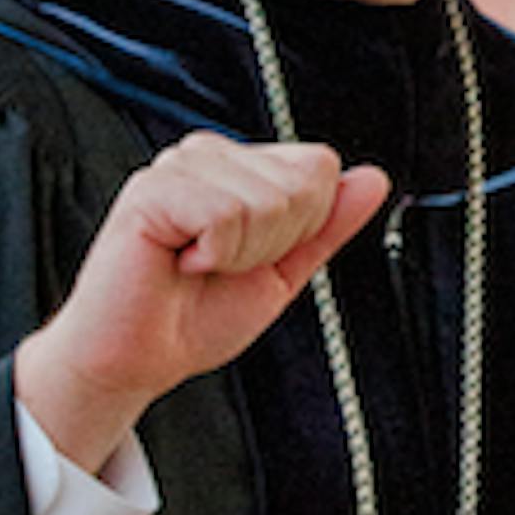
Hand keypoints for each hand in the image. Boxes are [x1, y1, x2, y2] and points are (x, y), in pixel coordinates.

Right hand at [15, 133, 389, 473]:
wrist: (140, 359)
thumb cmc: (197, 316)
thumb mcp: (283, 271)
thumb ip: (327, 224)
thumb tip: (373, 178)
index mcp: (240, 166)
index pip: (319, 166)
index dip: (303, 227)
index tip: (253, 257)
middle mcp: (209, 154)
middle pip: (302, 182)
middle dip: (274, 243)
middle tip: (221, 266)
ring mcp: (178, 166)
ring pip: (268, 200)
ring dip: (241, 253)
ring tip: (198, 265)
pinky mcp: (151, 188)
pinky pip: (226, 213)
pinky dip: (213, 254)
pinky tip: (179, 261)